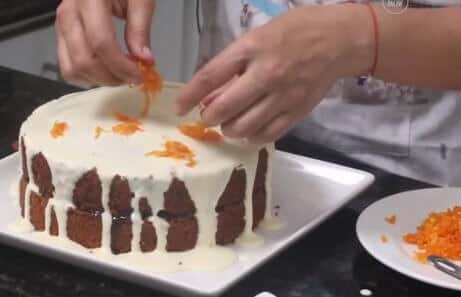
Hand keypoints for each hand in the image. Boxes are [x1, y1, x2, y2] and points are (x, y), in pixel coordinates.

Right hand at [55, 0, 154, 85]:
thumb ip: (140, 27)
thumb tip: (143, 59)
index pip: (101, 43)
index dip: (121, 66)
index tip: (139, 75)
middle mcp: (69, 12)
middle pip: (84, 60)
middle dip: (111, 77)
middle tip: (131, 77)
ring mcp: (61, 24)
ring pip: (72, 68)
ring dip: (98, 79)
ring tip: (119, 74)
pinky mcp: (60, 34)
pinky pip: (67, 66)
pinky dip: (86, 75)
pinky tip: (104, 69)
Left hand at [174, 4, 371, 143]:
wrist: (339, 40)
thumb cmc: (294, 32)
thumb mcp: (257, 38)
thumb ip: (233, 65)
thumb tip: (208, 95)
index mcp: (252, 49)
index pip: (210, 76)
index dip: (189, 96)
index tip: (179, 109)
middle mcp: (266, 74)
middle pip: (224, 108)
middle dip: (208, 117)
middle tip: (208, 116)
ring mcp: (283, 96)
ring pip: (243, 127)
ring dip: (228, 129)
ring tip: (229, 122)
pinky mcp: (297, 112)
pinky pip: (267, 135)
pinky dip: (252, 137)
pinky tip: (249, 130)